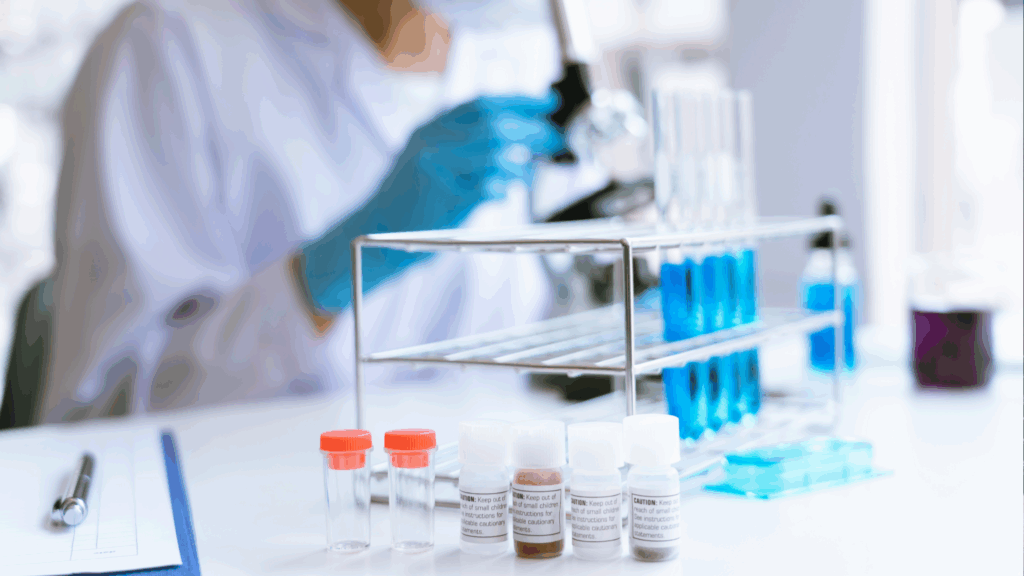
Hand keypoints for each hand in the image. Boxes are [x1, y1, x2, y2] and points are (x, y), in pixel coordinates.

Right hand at [300, 93, 564, 313]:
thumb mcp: (430, 160)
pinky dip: (503, 187)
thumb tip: (519, 137)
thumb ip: (464, 146)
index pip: (481, 103)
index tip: (547, 104)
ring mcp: (433, 166)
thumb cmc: (410, 201)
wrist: (373, 230)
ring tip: (534, 169)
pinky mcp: (439, 195)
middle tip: (553, 140)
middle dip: (530, 130)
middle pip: (492, 123)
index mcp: (430, 127)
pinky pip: (484, 185)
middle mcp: (430, 140)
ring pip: (491, 151)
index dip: (519, 101)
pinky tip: (509, 191)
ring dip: (521, 160)